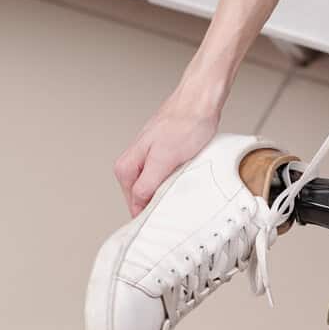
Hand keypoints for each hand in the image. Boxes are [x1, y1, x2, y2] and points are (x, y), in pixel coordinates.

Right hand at [114, 87, 221, 215]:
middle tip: (175, 218)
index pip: (133, 203)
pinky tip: (187, 186)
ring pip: (155, 187)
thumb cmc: (185, 124)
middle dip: (157, 207)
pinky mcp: (165, 154)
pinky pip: (167, 177)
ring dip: (167, 195)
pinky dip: (176, 184)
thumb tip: (138, 203)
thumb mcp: (165, 159)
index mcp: (127, 165)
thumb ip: (148, 182)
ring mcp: (150, 157)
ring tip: (182, 202)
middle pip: (142, 197)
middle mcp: (135, 161)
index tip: (159, 229)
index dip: (146, 217)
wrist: (201, 100)